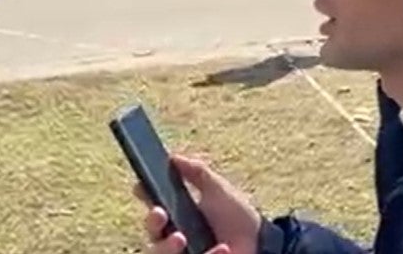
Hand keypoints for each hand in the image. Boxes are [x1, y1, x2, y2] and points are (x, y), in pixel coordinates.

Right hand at [135, 155, 260, 253]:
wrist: (260, 241)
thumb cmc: (236, 214)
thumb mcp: (218, 190)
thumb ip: (197, 173)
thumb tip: (173, 157)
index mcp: (175, 221)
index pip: (153, 212)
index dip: (145, 199)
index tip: (142, 186)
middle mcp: (174, 242)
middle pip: (151, 237)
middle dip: (151, 224)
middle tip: (159, 213)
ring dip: (166, 247)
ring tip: (181, 238)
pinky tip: (223, 248)